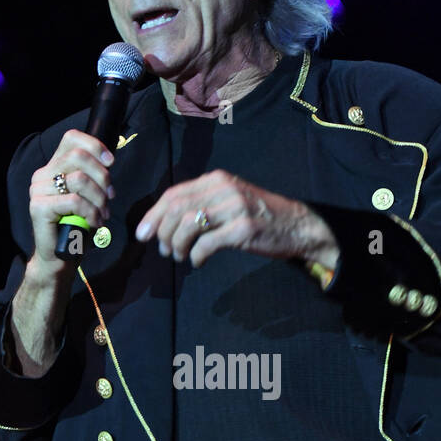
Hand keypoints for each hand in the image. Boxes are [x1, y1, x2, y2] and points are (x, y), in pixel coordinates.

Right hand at [28, 129, 114, 274]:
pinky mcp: (38, 207)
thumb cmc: (76, 226)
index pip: (71, 138)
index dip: (94, 145)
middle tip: (109, 197)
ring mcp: (38, 190)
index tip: (110, 162)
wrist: (61, 256)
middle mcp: (42, 175)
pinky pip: (75, 201)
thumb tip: (108, 161)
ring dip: (99, 198)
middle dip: (102, 177)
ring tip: (103, 214)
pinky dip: (91, 212)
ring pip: (80, 179)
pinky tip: (95, 222)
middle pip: (78, 156)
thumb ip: (93, 176)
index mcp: (53, 167)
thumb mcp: (89, 195)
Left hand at [134, 170, 339, 269]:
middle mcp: (224, 189)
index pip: (174, 194)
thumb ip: (203, 204)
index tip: (142, 233)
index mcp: (217, 179)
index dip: (154, 215)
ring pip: (188, 225)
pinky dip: (196, 256)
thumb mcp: (230, 200)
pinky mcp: (244, 229)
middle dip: (163, 232)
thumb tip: (166, 222)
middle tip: (164, 250)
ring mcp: (235, 208)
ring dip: (177, 245)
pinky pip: (207, 244)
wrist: (298, 225)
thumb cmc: (260, 216)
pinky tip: (197, 261)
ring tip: (180, 256)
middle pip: (177, 209)